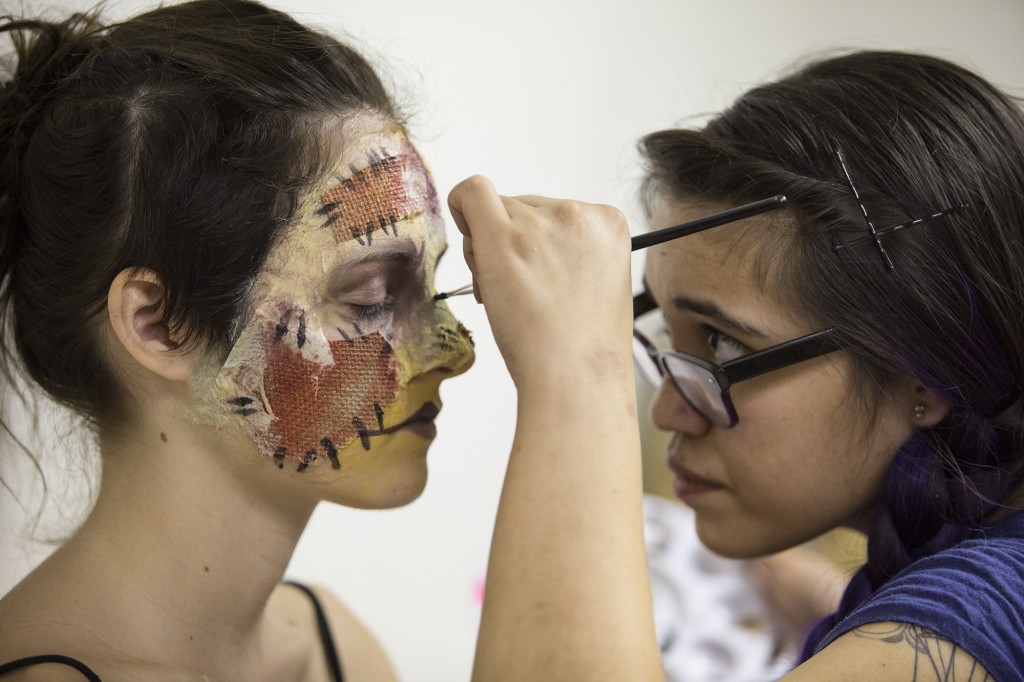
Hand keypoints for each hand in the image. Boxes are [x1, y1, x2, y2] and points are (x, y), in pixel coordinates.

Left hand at [447, 175, 632, 387]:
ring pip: (494, 210)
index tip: (541, 274)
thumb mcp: (596, 285)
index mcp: (609, 223)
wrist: (574, 376)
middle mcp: (578, 213)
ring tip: (505, 293)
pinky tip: (470, 246)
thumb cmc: (582, 347)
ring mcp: (539, 221)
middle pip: (521, 206)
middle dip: (510, 242)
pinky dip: (460, 209)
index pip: (555, 211)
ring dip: (487, 245)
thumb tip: (529, 245)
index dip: (538, 241)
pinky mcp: (504, 235)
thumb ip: (569, 253)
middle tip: (517, 292)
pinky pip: (469, 193)